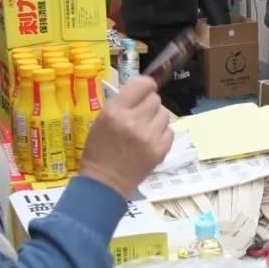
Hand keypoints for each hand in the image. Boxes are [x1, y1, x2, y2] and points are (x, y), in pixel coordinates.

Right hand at [79, 76, 172, 198]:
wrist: (104, 182)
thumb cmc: (99, 150)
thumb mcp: (101, 120)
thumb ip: (122, 104)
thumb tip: (144, 89)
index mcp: (115, 111)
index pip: (142, 84)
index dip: (146, 86)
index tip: (145, 90)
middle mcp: (134, 121)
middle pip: (155, 99)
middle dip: (149, 105)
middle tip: (140, 116)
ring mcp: (149, 136)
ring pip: (165, 114)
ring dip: (156, 119)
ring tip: (144, 130)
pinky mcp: (160, 150)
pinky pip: (169, 131)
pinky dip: (161, 134)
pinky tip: (150, 142)